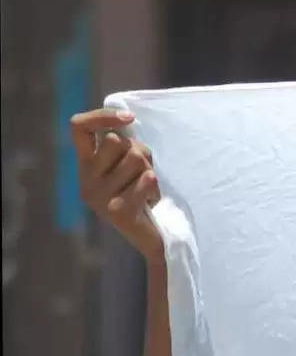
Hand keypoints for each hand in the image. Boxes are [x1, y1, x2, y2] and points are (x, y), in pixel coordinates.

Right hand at [70, 108, 163, 263]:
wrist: (154, 239)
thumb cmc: (145, 196)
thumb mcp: (129, 166)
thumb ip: (124, 146)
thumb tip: (127, 119)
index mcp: (86, 164)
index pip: (78, 127)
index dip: (102, 116)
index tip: (130, 118)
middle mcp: (85, 179)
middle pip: (117, 140)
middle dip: (140, 151)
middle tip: (144, 174)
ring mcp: (99, 196)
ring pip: (136, 158)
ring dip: (151, 171)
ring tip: (147, 190)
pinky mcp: (117, 210)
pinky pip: (147, 180)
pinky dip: (156, 188)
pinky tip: (150, 203)